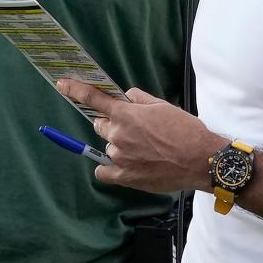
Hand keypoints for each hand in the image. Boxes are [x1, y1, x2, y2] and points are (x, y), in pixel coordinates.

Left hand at [56, 81, 225, 193]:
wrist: (199, 160)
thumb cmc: (185, 131)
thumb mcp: (163, 106)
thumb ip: (139, 99)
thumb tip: (126, 96)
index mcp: (126, 115)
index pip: (93, 98)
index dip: (75, 90)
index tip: (63, 85)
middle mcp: (118, 135)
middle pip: (100, 125)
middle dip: (111, 123)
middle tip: (133, 128)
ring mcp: (119, 157)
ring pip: (108, 146)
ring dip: (118, 145)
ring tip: (142, 149)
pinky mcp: (125, 177)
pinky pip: (103, 172)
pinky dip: (109, 168)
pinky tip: (123, 165)